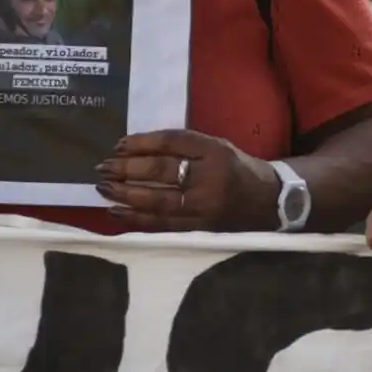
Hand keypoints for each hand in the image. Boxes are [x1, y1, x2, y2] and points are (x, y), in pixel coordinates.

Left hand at [95, 130, 279, 231]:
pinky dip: (136, 218)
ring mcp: (205, 205)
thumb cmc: (237, 168)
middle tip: (102, 168)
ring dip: (126, 194)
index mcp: (216, 151)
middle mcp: (211, 177)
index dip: (142, 143)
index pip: (173, 143)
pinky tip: (116, 212)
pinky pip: (163, 223)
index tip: (118, 145)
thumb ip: (184, 147)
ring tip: (103, 189)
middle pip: (162, 170)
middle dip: (127, 168)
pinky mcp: (200, 228)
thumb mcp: (217, 147)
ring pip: (158, 200)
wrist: (268, 201)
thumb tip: (136, 149)